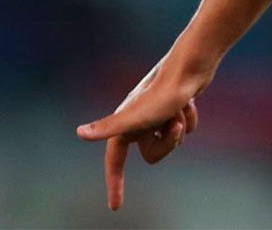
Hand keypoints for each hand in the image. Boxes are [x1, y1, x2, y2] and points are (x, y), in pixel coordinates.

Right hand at [76, 58, 209, 209]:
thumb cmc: (163, 92)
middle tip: (174, 124)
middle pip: (152, 154)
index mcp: (124, 124)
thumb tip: (79, 132)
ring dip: (180, 128)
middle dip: (167, 144)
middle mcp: (138, 120)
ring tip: (181, 109)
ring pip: (171, 141)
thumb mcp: (137, 116)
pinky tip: (189, 102)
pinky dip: (190, 118)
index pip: (114, 161)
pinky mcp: (175, 106)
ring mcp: (157, 114)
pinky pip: (185, 128)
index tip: (116, 206)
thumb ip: (109, 127)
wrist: (191, 65)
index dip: (115, 184)